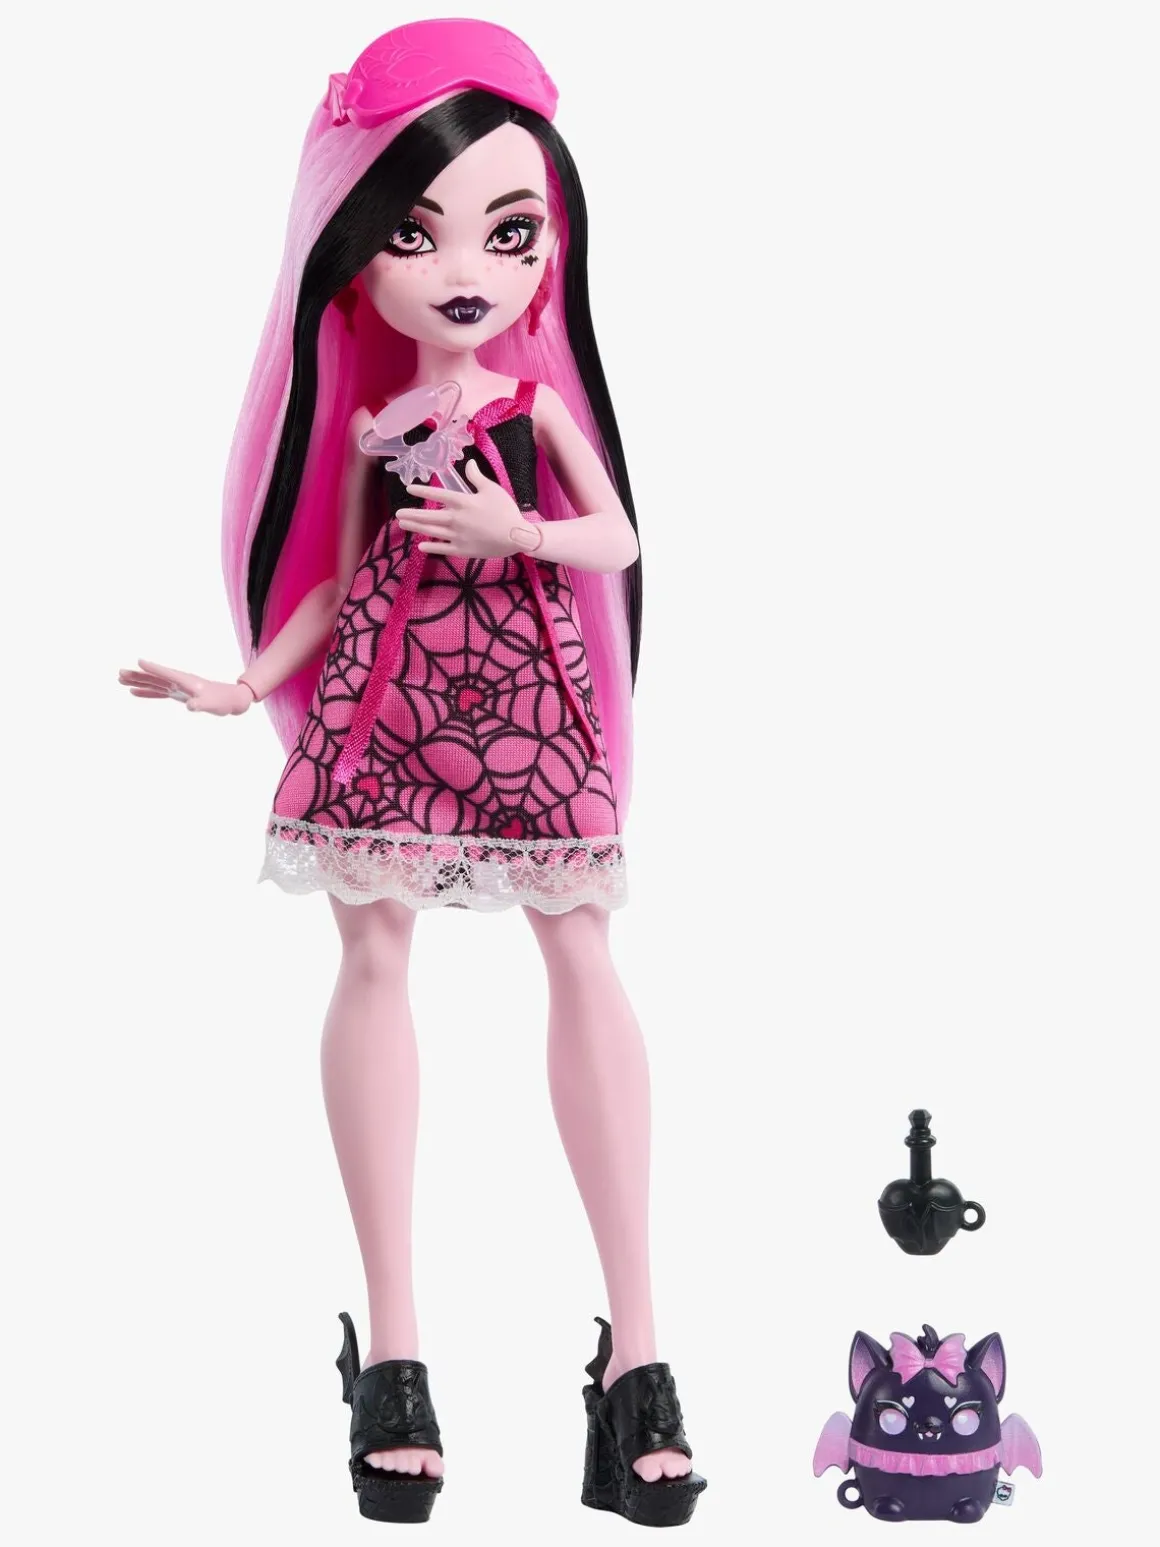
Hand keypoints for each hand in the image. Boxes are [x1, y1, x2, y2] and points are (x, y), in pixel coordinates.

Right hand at [118, 658, 253, 715]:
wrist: (230, 700)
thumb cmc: (222, 701)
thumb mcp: (212, 704)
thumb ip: (200, 704)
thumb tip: (190, 706)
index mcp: (186, 681)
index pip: (166, 673)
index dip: (153, 668)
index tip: (139, 661)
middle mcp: (179, 682)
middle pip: (155, 677)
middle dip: (138, 675)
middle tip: (119, 673)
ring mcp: (177, 687)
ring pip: (153, 683)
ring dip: (138, 681)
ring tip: (120, 679)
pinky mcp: (177, 693)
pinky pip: (158, 692)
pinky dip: (146, 692)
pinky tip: (134, 692)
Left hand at [397, 461, 540, 557]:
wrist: (517, 536)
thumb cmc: (506, 510)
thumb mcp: (492, 489)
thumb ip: (476, 477)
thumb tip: (468, 463)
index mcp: (463, 502)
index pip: (437, 494)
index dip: (422, 490)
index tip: (409, 488)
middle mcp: (456, 519)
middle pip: (429, 516)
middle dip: (412, 514)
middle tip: (398, 513)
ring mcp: (458, 536)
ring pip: (432, 531)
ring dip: (416, 527)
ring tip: (403, 524)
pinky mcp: (463, 550)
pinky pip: (442, 549)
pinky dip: (430, 547)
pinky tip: (420, 545)